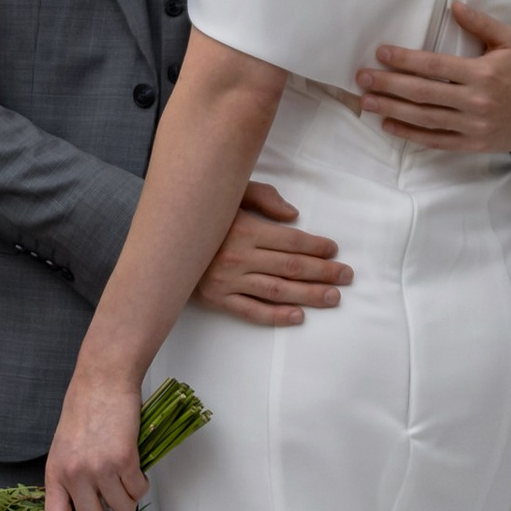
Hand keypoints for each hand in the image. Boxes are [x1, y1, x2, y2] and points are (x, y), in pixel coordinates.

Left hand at [43, 357, 147, 510]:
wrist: (102, 381)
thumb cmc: (85, 413)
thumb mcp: (65, 451)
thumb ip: (71, 482)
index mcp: (54, 475)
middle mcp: (74, 476)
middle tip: (115, 500)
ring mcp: (99, 469)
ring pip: (122, 509)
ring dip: (128, 498)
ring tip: (124, 474)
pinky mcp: (124, 460)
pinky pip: (138, 490)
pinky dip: (141, 482)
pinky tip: (135, 464)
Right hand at [193, 179, 350, 325]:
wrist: (163, 242)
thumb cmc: (205, 214)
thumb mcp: (232, 193)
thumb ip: (264, 198)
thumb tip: (294, 215)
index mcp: (245, 229)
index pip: (291, 241)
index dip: (316, 246)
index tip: (334, 250)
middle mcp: (238, 256)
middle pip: (291, 267)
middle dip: (323, 272)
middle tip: (346, 276)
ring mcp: (227, 281)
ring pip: (277, 291)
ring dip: (309, 295)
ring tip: (333, 297)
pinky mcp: (217, 300)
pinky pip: (251, 312)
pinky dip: (276, 316)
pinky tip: (298, 316)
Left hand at [356, 0, 510, 153]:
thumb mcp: (510, 40)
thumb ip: (481, 23)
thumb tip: (454, 6)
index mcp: (482, 73)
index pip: (435, 66)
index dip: (405, 60)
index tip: (381, 54)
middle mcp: (475, 101)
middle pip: (423, 93)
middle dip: (389, 85)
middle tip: (362, 79)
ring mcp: (472, 126)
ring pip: (425, 118)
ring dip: (392, 109)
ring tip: (366, 102)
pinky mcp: (472, 144)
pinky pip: (436, 140)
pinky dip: (410, 134)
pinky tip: (389, 125)